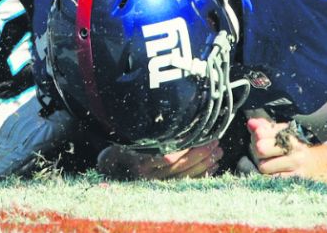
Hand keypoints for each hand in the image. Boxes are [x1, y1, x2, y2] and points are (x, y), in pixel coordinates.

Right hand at [96, 140, 222, 179]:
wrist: (108, 174)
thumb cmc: (114, 157)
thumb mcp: (116, 150)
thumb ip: (130, 146)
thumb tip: (154, 142)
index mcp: (140, 166)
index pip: (169, 157)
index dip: (189, 149)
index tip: (204, 138)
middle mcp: (150, 179)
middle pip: (180, 167)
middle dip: (200, 155)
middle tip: (215, 143)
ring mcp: (158, 186)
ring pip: (185, 176)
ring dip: (204, 164)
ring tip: (218, 152)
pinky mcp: (165, 189)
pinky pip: (186, 184)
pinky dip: (201, 176)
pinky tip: (212, 167)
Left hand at [247, 118, 326, 181]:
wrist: (323, 165)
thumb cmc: (297, 148)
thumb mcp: (284, 133)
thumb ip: (265, 127)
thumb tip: (251, 123)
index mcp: (289, 134)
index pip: (261, 133)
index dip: (257, 136)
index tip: (260, 138)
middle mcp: (293, 148)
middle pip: (260, 149)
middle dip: (257, 152)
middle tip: (264, 154)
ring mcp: (296, 165)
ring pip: (264, 166)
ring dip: (264, 166)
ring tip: (271, 165)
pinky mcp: (297, 179)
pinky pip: (273, 179)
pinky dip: (270, 177)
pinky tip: (276, 173)